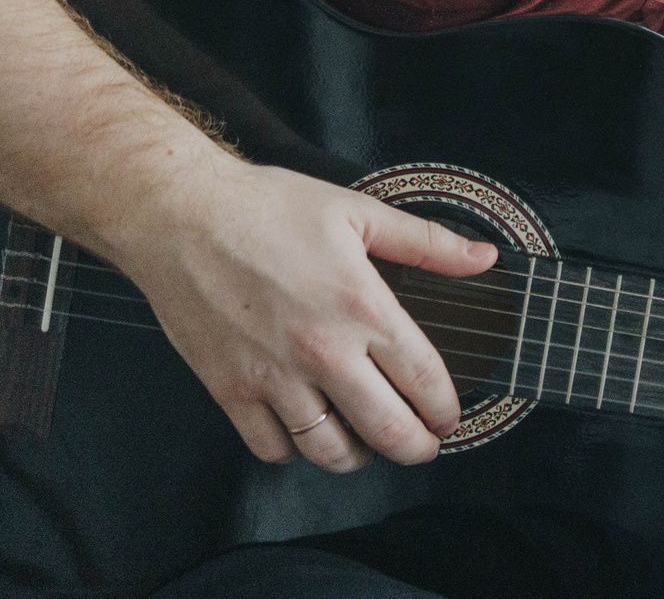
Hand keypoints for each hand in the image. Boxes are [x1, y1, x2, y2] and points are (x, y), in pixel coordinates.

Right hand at [104, 156, 496, 472]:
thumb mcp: (357, 211)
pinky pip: (271, 447)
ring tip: (368, 444)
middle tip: (423, 445)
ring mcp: (274, 377)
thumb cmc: (266, 206)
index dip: (446, 409)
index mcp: (361, 306)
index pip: (423, 379)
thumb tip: (483, 259)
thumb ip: (427, 241)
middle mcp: (322, 350)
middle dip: (416, 447)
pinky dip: (294, 451)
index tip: (450, 418)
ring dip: (358, 457)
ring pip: (329, 451)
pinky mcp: (230, 390)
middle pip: (386, 430)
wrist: (180, 215)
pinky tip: (306, 432)